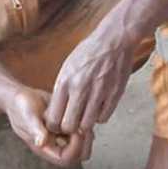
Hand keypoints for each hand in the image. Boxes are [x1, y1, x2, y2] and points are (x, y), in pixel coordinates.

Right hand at [5, 87, 89, 166]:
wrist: (22, 96)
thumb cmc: (20, 109)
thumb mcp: (27, 118)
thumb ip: (35, 130)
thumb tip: (41, 143)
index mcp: (45, 148)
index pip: (66, 158)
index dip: (75, 148)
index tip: (76, 132)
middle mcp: (56, 144)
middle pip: (79, 155)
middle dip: (85, 143)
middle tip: (84, 127)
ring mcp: (63, 134)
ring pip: (83, 142)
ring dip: (87, 132)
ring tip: (83, 118)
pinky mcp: (68, 123)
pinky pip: (82, 128)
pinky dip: (85, 122)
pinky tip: (80, 111)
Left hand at [45, 19, 136, 139]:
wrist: (114, 40)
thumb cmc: (89, 52)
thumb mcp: (68, 67)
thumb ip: (62, 89)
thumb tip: (56, 111)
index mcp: (65, 81)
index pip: (53, 118)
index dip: (55, 125)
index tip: (59, 122)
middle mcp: (80, 88)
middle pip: (69, 126)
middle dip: (69, 128)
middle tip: (73, 122)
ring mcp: (98, 92)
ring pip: (87, 125)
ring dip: (85, 124)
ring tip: (86, 115)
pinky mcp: (114, 94)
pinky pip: (103, 118)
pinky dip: (100, 116)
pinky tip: (99, 108)